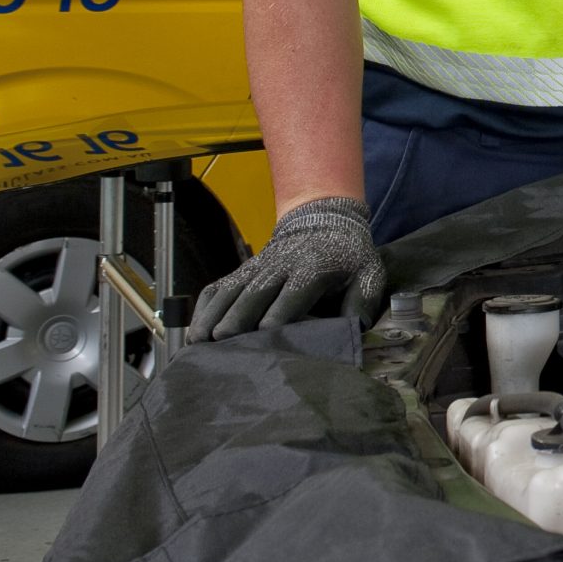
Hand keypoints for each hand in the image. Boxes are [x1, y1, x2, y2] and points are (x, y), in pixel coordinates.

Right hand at [186, 197, 384, 342]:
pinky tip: (194, 330)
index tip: (266, 331)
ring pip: (230, 289)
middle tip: (222, 341)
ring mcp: (257, 267)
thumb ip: (362, 302)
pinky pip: (217, 287)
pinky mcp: (242, 271)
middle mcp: (280, 266)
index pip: (295, 291)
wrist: (324, 220)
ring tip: (199, 342)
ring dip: (213, 314)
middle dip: (238, 315)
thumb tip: (354, 329)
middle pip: (255, 292)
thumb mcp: (368, 274)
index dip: (280, 311)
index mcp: (313, 268)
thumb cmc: (349, 257)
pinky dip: (203, 308)